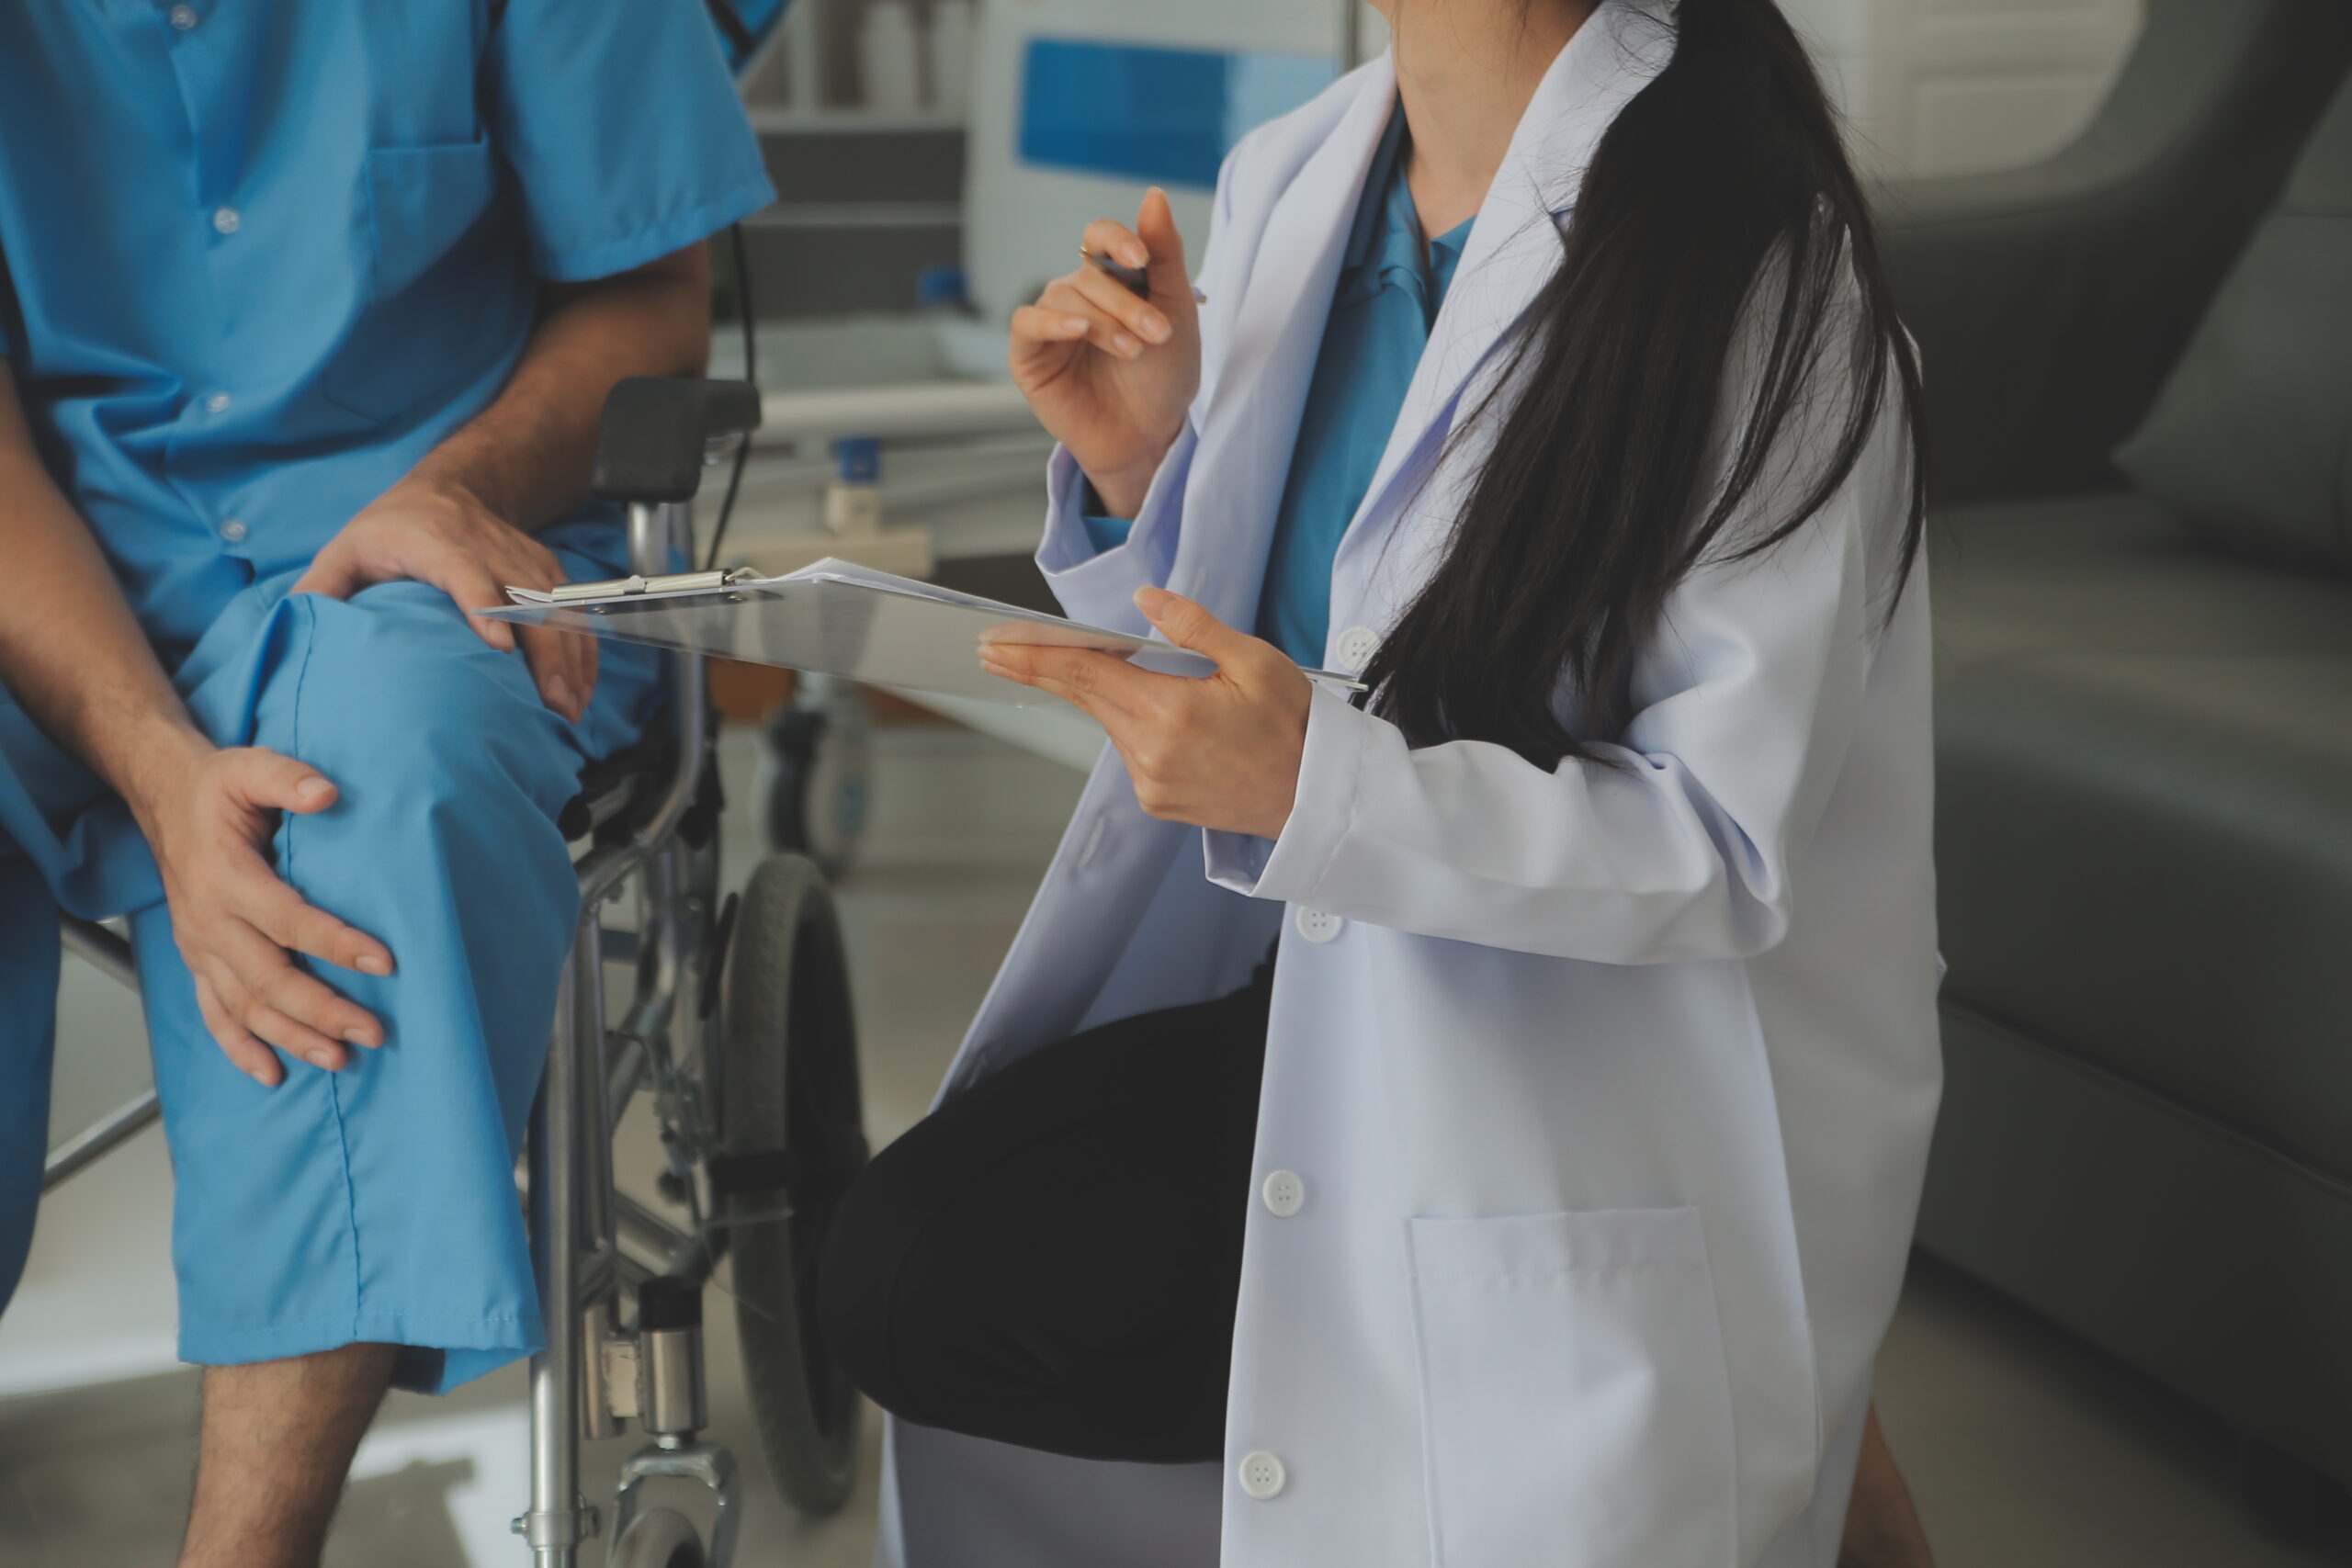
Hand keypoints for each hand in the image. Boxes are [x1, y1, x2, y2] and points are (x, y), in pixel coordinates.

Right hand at [125, 734, 395, 1086]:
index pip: (288, 921)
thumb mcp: (251, 767)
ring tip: (339, 1059)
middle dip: (323, 1011)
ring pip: (244, 1007)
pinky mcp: (198, 959)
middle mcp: (208, 921)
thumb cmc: (217, 787)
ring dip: (291, 1037)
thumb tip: (327, 793)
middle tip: (374, 1032)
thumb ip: (289, 778)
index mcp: (225, 878)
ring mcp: (200, 946)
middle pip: (269, 979)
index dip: (336, 945)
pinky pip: (214, 1012)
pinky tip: (271, 1074)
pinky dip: (239, 1047)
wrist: (162, 798)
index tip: (386, 963)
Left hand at [292, 475, 593, 721]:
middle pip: (528, 598)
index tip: (499, 650)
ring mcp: (522, 558)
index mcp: (433, 540)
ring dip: (572, 659)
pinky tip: (581, 688)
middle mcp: (486, 546)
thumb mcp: (345, 551)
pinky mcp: (546, 570)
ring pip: (559, 607)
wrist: (449, 487)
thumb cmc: (393, 527)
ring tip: (570, 709)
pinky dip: (583, 651)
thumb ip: (319, 593)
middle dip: (547, 654)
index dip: (485, 607)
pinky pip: (573, 610)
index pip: (465, 571)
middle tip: (552, 705)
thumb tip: (292, 637)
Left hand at [979, 588, 1308, 838]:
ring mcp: (1151, 783)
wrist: (1315, 799)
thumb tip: (1147, 599)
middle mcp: (1151, 754)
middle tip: (994, 648)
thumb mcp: (1255, 662)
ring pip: (1108, 722)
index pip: (1085, 675)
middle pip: (1085, 698)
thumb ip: (1194, 627)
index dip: (1035, 656)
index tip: (995, 643)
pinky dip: (1129, 723)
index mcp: (1172, 713)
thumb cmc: (1294, 728)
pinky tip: (1152, 710)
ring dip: (1098, 694)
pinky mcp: (1157, 800)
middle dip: (1041, 670)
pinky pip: (1129, 749)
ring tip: (1084, 666)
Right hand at [1008, 188, 1200, 517]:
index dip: (1117, 240)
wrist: (1151, 437)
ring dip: (1102, 320)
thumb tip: (1153, 194)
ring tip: (1133, 350)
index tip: (1142, 259)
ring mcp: (1051, 325)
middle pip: (1089, 274)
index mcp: (1112, 279)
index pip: (1100, 237)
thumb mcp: (1176, 311)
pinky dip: (1051, 323)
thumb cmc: (1165, 378)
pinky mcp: (1029, 356)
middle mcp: (1078, 296)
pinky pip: (1027, 323)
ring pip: (1062, 296)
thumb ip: (1165, 255)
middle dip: (1125, 302)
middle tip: (1157, 334)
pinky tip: (1078, 332)